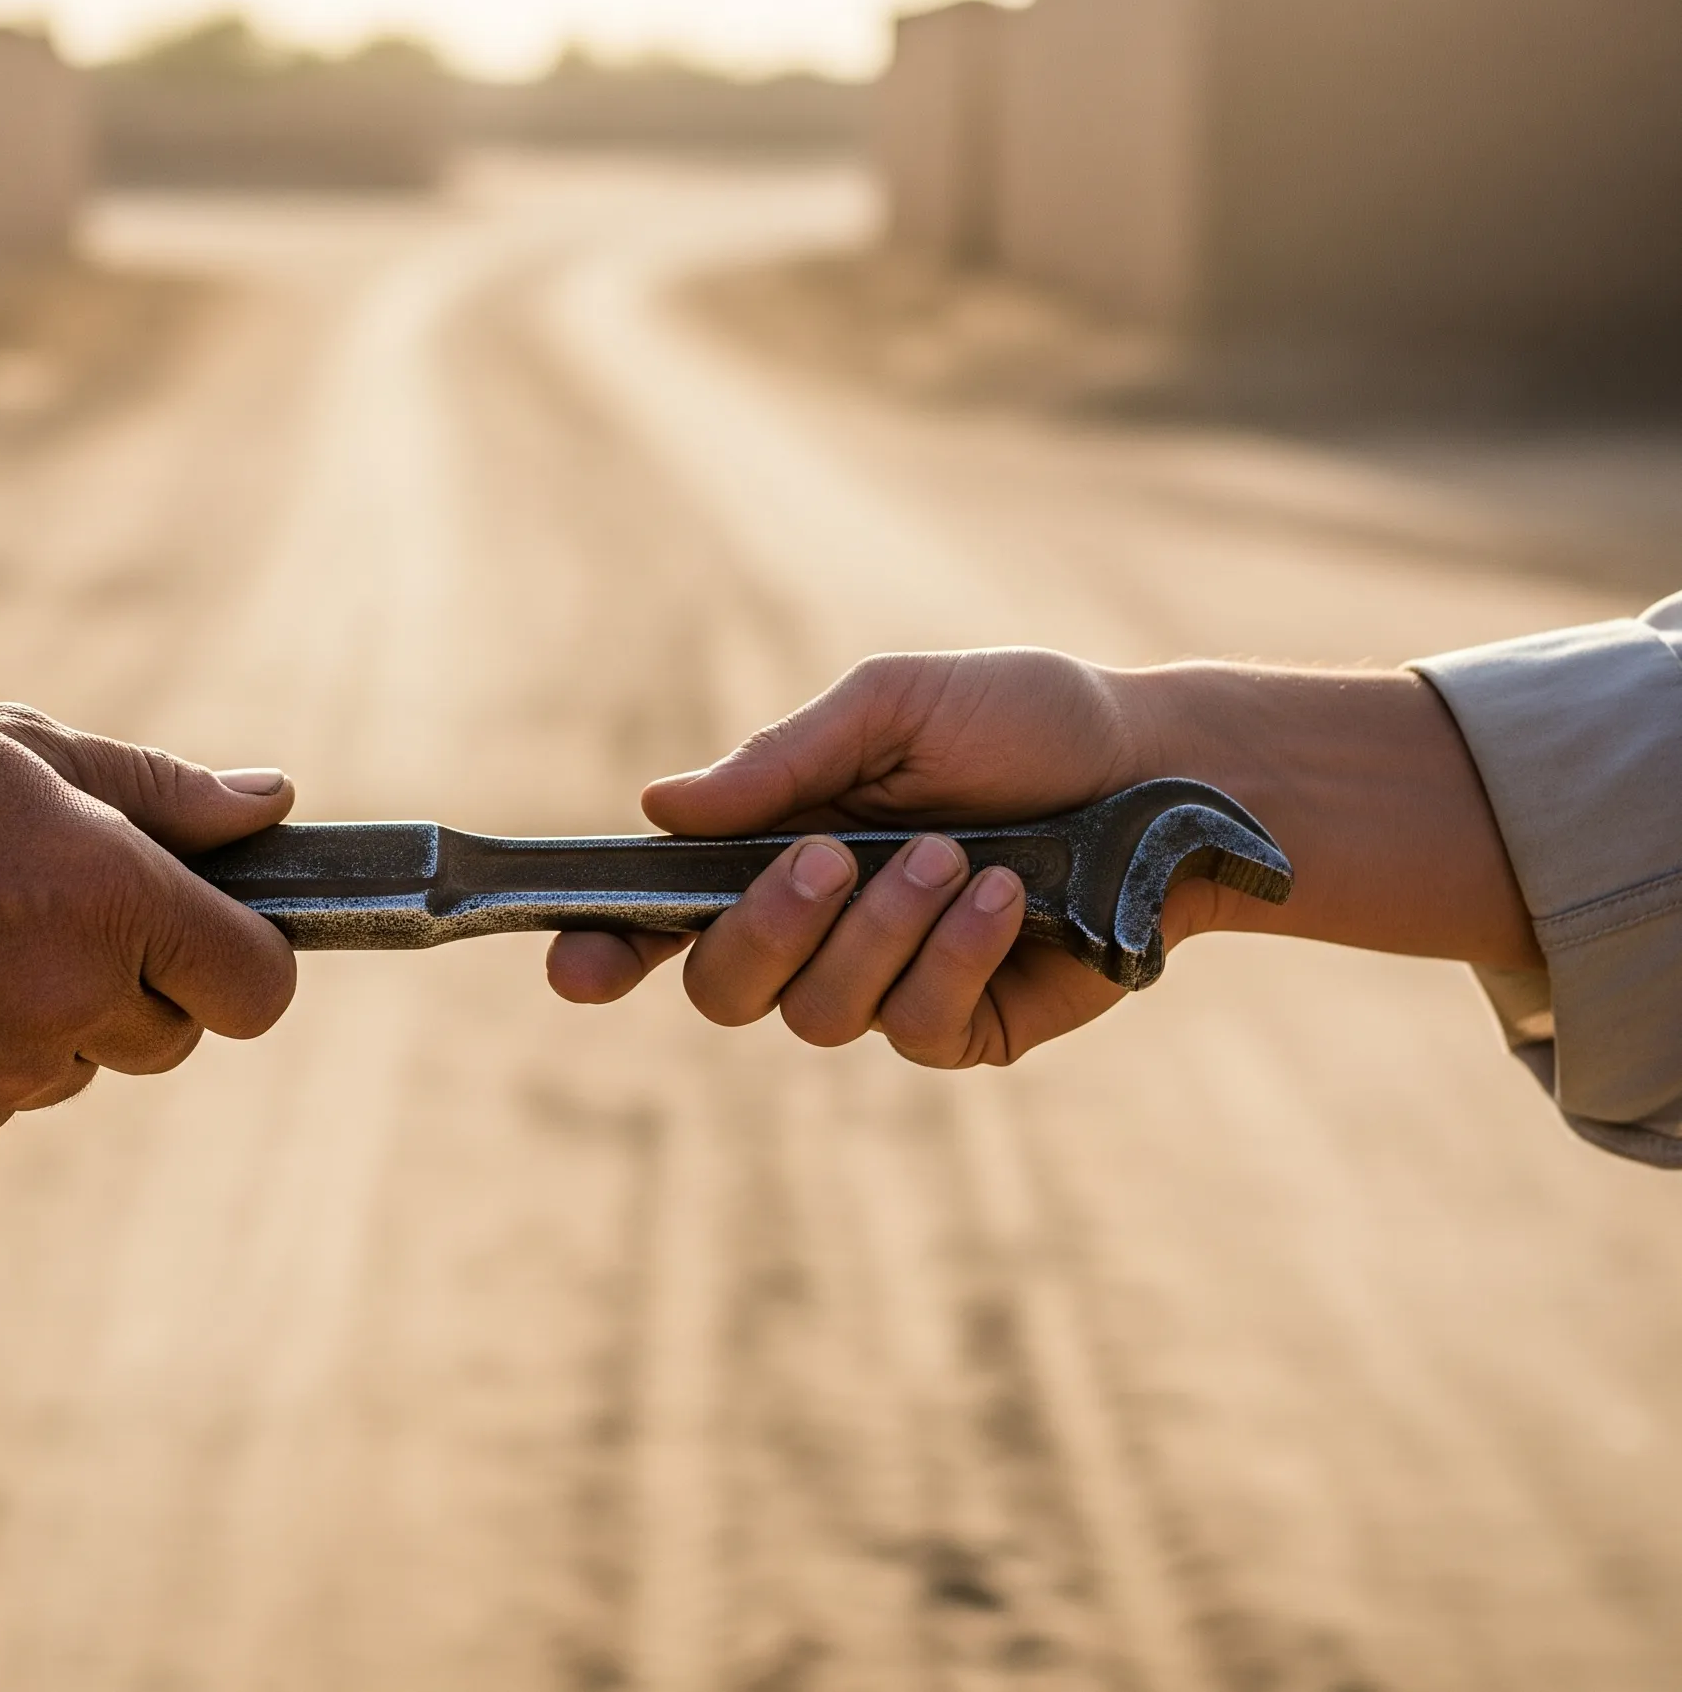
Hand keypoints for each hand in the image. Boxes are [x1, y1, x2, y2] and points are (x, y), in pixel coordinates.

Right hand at [0, 705, 297, 1149]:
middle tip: (63, 914)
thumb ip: (166, 791)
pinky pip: (11, 1098)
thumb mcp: (29, 749)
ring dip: (64, 1019)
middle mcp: (73, 1000)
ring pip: (89, 1066)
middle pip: (177, 1034)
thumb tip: (271, 804)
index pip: (259, 986)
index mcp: (115, 900)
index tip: (217, 933)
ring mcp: (7, 1075)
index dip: (249, 959)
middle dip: (146, 984)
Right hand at [547, 649, 1166, 1066]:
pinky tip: (1003, 896)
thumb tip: (658, 806)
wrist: (1161, 771)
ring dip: (882, 928)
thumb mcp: (896, 707)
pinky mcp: (962, 1027)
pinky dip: (952, 955)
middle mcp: (819, 929)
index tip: (575, 969)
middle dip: (767, 928)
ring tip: (957, 856)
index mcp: (779, 847)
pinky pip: (916, 1027)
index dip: (607, 950)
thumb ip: (782, 760)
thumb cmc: (1021, 722)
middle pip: (721, 987)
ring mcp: (887, 986)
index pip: (667, 916)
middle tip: (833, 856)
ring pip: (818, 1014)